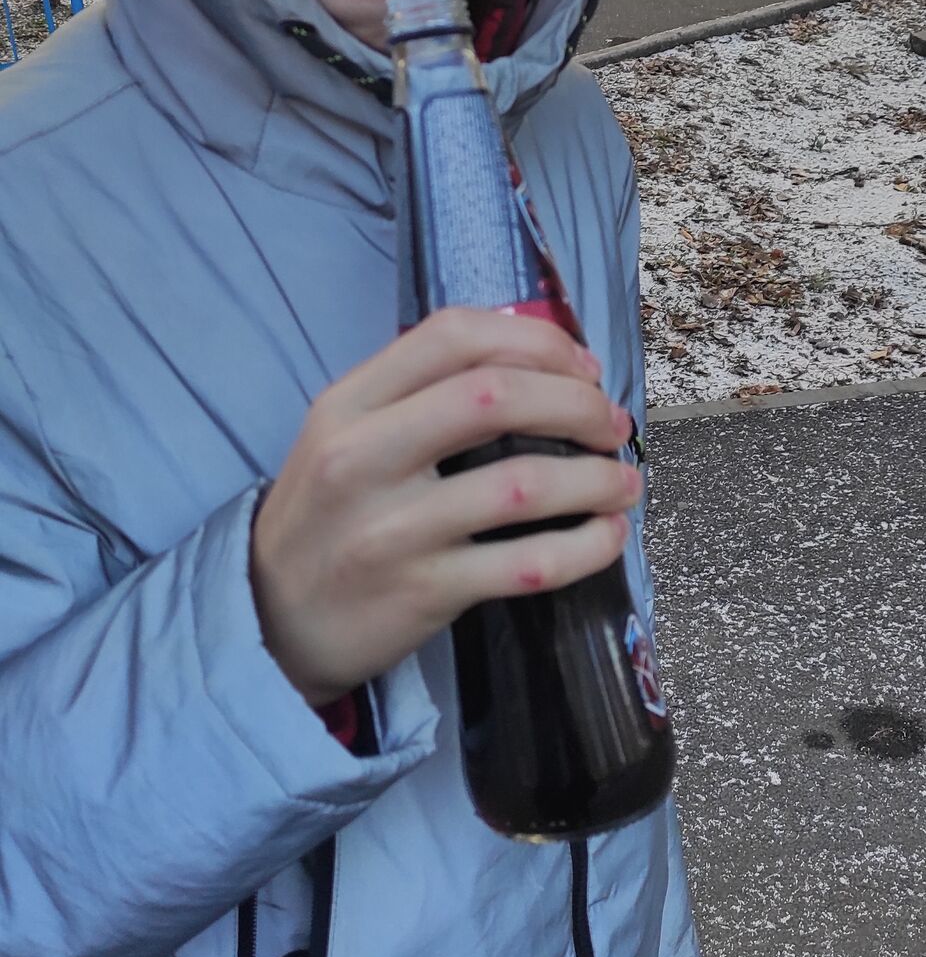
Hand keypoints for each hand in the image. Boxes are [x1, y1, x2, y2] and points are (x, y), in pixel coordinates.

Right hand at [250, 307, 639, 706]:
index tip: (580, 364)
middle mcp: (365, 458)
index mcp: (348, 404)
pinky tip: (607, 536)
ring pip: (524, 483)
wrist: (269, 621)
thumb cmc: (326, 517)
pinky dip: (586, 546)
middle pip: (495, 396)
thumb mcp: (343, 434)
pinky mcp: (424, 591)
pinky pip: (529, 563)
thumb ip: (418, 391)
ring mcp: (394, 528)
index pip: (452, 335)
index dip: (535, 339)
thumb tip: (542, 365)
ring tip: (624, 481)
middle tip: (611, 423)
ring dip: (597, 479)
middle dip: (577, 402)